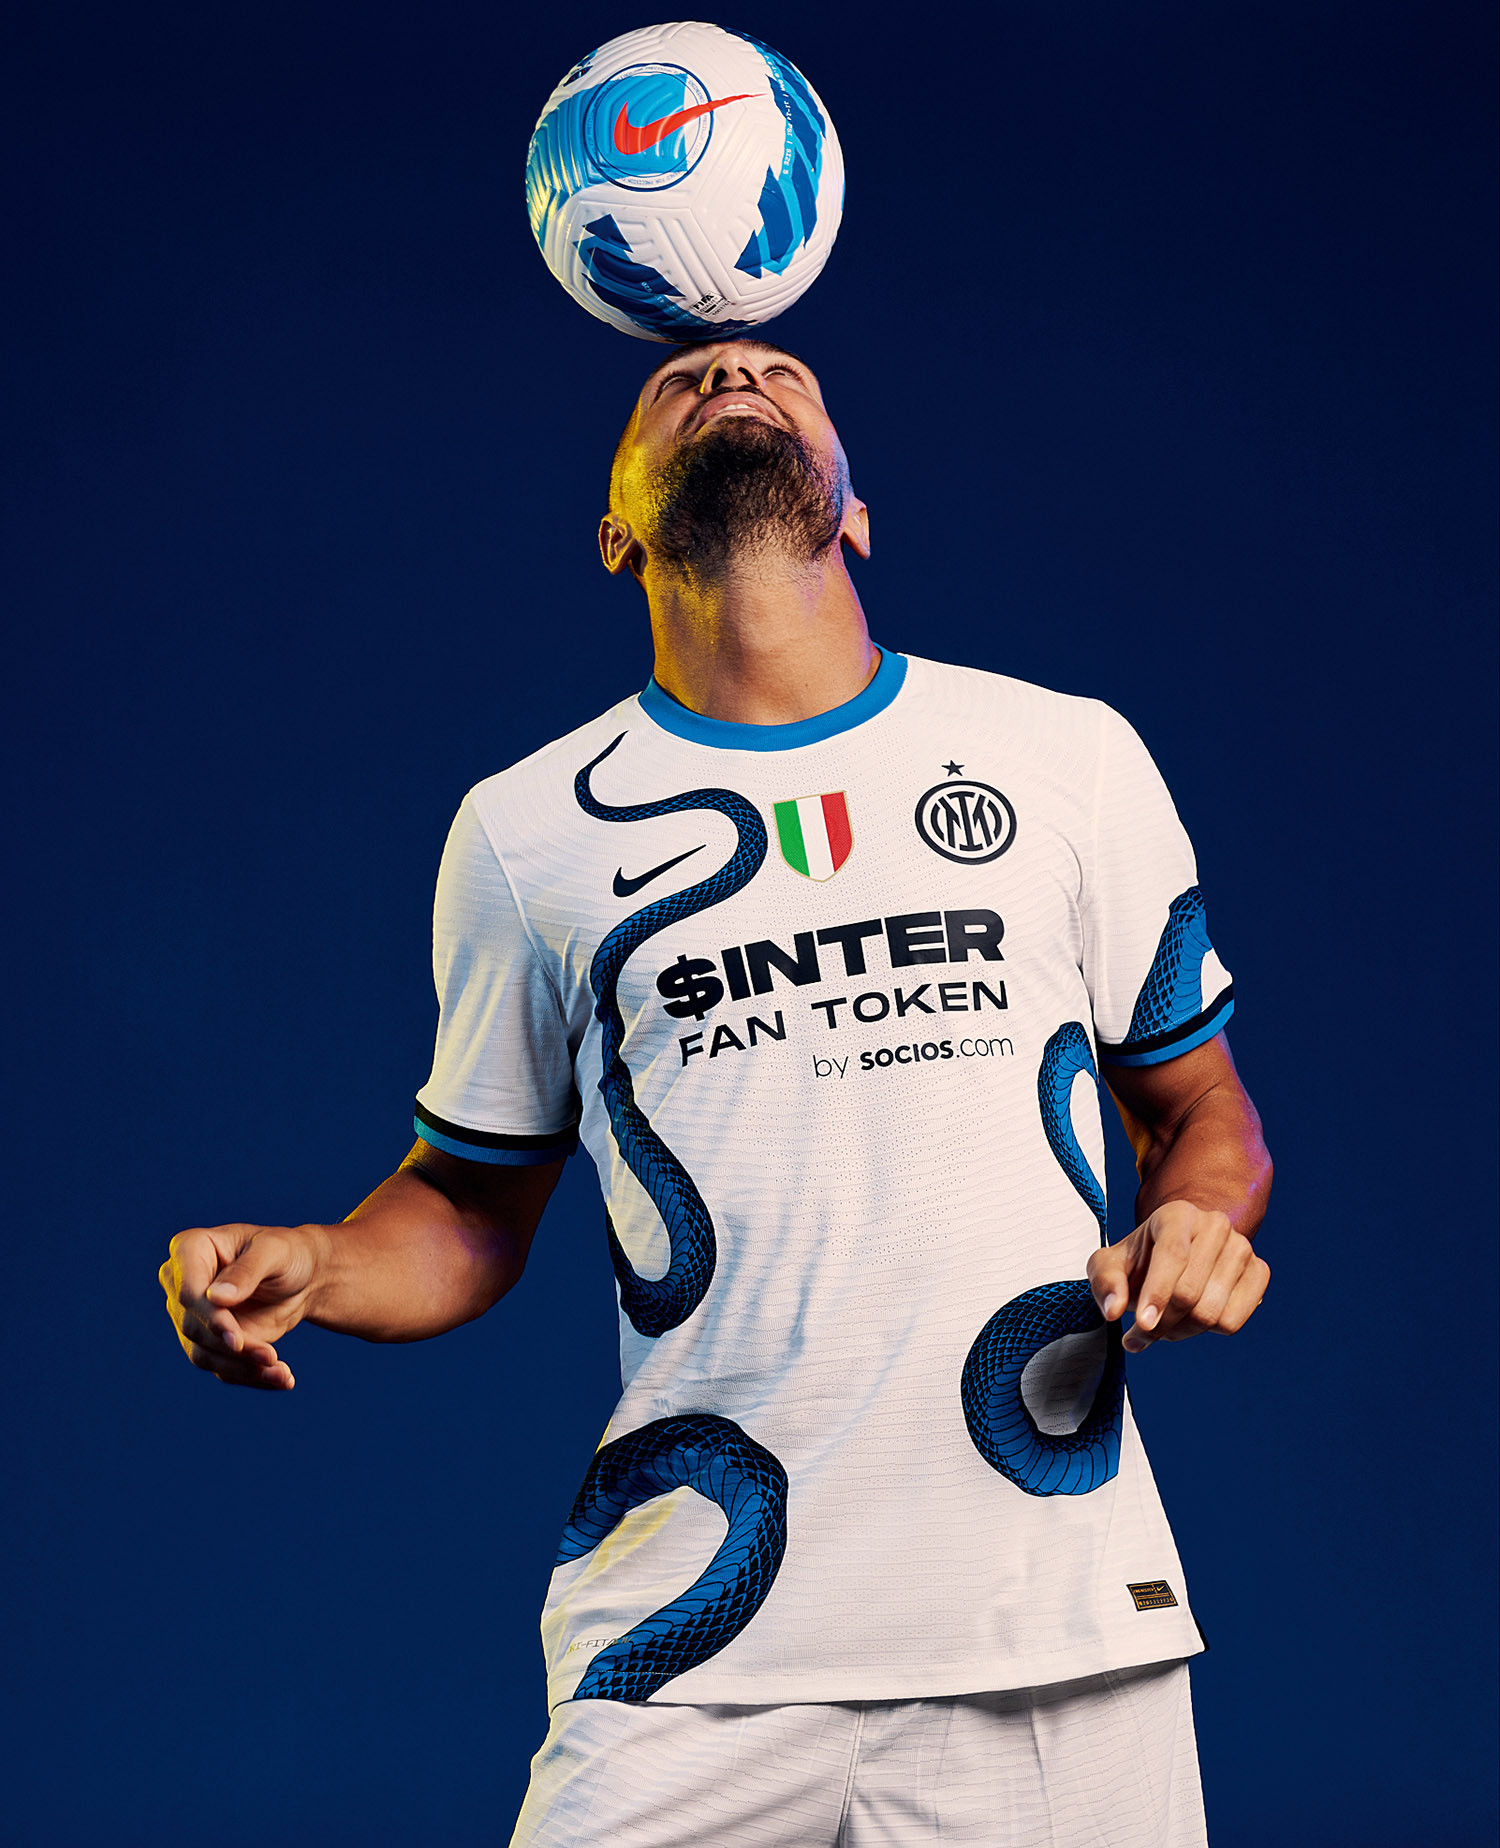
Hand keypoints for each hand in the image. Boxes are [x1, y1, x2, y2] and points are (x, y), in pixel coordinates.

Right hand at [159, 1223, 325, 1388]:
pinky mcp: (210, 1342)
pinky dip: (251, 1376)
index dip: (210, 1318)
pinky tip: (280, 1379)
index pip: (188, 1292)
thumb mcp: (274, 1251)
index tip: (236, 1339)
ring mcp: (193, 1316)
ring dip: (242, 1367)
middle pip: (194, 1327)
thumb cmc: (287, 1252)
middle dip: (233, 1347)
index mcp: (190, 1249)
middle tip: (270, 1357)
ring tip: (281, 1372)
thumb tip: (216, 1297)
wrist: (303, 1277)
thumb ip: (247, 1270)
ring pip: (204, 1353)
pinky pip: (221, 1367)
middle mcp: (181, 1285)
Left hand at [1087, 1200, 1268, 1355]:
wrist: (1179, 1254)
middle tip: (1142, 1333)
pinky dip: (1208, 1331)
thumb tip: (1114, 1310)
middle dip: (1161, 1324)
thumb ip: (1105, 1282)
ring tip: (1166, 1321)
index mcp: (1177, 1214)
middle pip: (1189, 1292)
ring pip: (1211, 1312)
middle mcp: (1214, 1225)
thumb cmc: (1143, 1259)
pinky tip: (1193, 1317)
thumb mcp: (1110, 1264)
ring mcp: (1242, 1247)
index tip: (1142, 1324)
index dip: (1157, 1293)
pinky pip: (1233, 1321)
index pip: (1172, 1255)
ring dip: (1181, 1330)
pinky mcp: (1259, 1271)